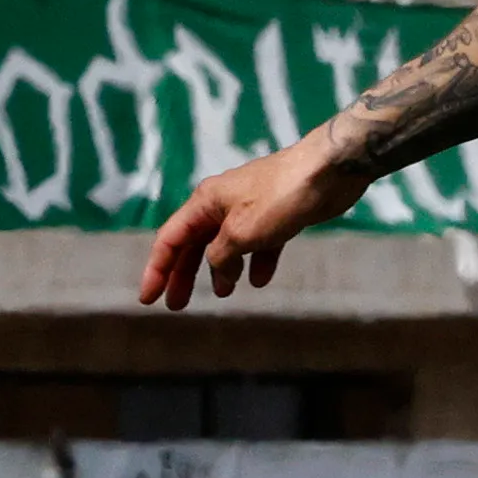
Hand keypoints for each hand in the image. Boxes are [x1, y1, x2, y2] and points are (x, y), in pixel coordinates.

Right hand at [138, 138, 368, 309]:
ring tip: (224, 294)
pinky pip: (259, 243)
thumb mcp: (241, 232)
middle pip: (196, 244)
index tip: (148, 299)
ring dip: (223, 270)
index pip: (170, 239)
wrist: (330, 171)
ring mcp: (252, 208)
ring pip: (227, 245)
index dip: (156, 270)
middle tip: (177, 306)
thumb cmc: (281, 198)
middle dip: (185, 274)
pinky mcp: (278, 215)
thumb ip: (221, 255)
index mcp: (206, 202)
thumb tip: (218, 269)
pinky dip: (256, 261)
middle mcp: (223, 203)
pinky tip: (260, 280)